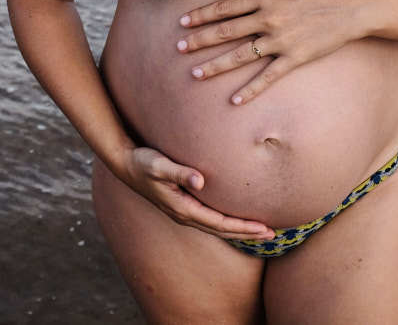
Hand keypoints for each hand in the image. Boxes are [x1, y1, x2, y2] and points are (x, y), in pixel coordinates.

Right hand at [118, 146, 274, 241]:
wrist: (124, 163)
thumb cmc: (142, 162)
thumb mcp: (158, 164)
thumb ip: (178, 172)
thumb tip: (200, 180)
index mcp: (182, 208)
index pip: (219, 224)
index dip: (243, 227)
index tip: (264, 229)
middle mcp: (184, 214)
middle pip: (222, 231)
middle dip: (247, 234)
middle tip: (273, 235)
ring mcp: (182, 212)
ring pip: (216, 227)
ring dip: (238, 230)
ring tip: (260, 231)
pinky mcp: (182, 205)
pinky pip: (210, 220)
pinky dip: (226, 223)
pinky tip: (234, 220)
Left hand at [176, 0, 364, 104]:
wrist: (350, 7)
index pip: (224, 8)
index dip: (201, 16)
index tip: (183, 23)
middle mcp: (267, 18)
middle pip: (225, 32)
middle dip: (199, 40)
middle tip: (178, 48)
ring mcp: (280, 40)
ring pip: (240, 56)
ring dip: (215, 66)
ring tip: (195, 74)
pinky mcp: (294, 58)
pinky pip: (268, 77)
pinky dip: (251, 90)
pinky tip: (235, 100)